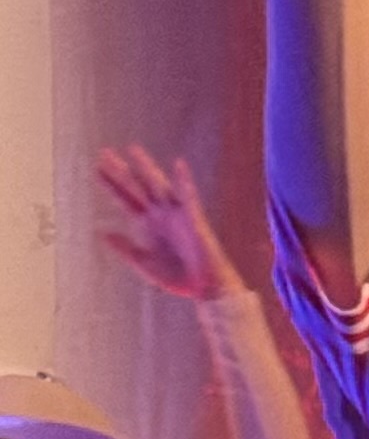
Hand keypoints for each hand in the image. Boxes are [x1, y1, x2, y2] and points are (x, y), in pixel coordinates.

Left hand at [95, 149, 245, 303]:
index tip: (96, 169)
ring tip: (133, 149)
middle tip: (105, 152)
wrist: (202, 289)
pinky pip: (188, 196)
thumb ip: (124, 247)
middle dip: (121, 170)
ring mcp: (175, 214)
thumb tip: (103, 233)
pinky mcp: (193, 218)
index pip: (124, 199)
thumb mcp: (143, 262)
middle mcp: (159, 214)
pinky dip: (184, 181)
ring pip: (157, 185)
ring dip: (146, 167)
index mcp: (146, 224)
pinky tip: (179, 165)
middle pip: (136, 187)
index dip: (110, 185)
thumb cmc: (176, 278)